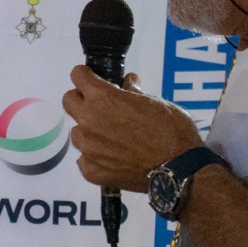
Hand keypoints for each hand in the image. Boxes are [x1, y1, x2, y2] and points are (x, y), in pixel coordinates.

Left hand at [63, 66, 200, 190]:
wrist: (178, 170)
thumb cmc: (172, 130)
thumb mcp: (156, 102)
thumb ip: (134, 91)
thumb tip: (127, 82)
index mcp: (103, 98)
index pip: (77, 76)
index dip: (86, 76)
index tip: (93, 80)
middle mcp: (89, 120)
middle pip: (68, 101)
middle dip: (82, 100)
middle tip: (101, 107)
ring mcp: (87, 148)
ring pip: (77, 132)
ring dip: (89, 131)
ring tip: (111, 138)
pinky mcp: (90, 170)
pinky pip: (84, 159)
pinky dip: (95, 158)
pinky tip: (112, 159)